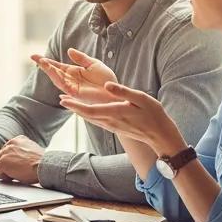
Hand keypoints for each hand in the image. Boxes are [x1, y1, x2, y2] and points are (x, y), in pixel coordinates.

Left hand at [0, 135, 43, 184]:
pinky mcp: (3, 162)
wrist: (45, 166)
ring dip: (5, 172)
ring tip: (17, 174)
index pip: (6, 151)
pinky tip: (15, 176)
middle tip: (17, 173)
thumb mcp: (31, 151)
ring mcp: (5, 152)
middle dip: (7, 167)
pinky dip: (4, 177)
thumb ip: (21, 152)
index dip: (11, 162)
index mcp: (18, 139)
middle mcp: (10, 143)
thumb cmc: (42, 163)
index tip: (17, 167)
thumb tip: (15, 160)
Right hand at [33, 48, 117, 101]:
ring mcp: (72, 87)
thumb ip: (81, 58)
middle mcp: (70, 79)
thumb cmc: (106, 79)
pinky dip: (57, 79)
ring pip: (56, 78)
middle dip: (43, 65)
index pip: (57, 65)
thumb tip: (68, 50)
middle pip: (53, 72)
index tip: (34, 56)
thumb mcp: (93, 64)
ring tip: (42, 62)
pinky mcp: (76, 93)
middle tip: (33, 57)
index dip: (46, 61)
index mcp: (73, 72)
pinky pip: (64, 85)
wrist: (115, 90)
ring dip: (49, 71)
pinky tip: (52, 72)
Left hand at [59, 80, 184, 152]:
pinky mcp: (116, 128)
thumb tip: (106, 85)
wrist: (160, 135)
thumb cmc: (153, 114)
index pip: (89, 109)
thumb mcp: (141, 98)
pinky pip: (97, 121)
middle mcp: (110, 121)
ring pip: (91, 119)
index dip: (75, 105)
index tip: (63, 100)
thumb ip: (123, 91)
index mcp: (115, 112)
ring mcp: (113, 126)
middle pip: (86, 115)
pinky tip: (86, 112)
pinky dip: (88, 115)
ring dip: (79, 111)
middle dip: (73, 107)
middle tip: (61, 99)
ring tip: (70, 104)